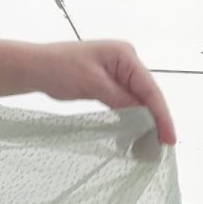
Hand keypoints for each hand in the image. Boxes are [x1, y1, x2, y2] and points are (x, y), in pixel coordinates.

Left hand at [39, 40, 174, 145]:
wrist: (34, 68)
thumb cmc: (59, 69)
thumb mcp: (92, 84)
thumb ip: (121, 100)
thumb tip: (146, 118)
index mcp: (125, 55)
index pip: (150, 89)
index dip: (161, 115)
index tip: (168, 139)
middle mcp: (125, 62)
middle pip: (147, 95)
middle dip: (154, 121)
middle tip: (159, 148)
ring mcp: (117, 72)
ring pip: (137, 101)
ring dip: (142, 122)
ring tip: (147, 147)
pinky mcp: (108, 83)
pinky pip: (125, 102)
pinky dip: (128, 118)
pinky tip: (131, 136)